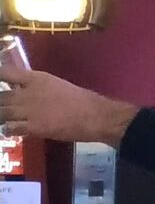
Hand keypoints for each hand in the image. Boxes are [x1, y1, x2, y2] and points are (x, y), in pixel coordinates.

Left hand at [0, 70, 138, 146]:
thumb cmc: (82, 100)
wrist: (96, 116)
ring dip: (1, 116)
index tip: (0, 82)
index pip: (4, 73)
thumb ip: (38, 87)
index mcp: (36, 78)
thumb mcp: (57, 85)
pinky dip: (9, 130)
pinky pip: (10, 129)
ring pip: (1, 113)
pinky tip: (13, 130)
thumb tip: (25, 90)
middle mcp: (28, 92)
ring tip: (5, 118)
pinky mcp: (33, 127)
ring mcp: (29, 110)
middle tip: (3, 106)